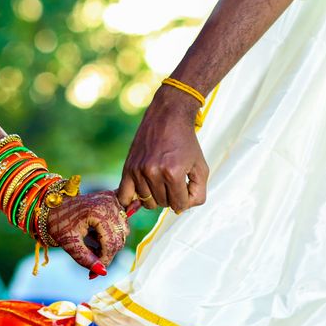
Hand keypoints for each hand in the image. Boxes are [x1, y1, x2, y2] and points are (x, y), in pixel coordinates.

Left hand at [47, 190, 128, 275]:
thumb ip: (84, 258)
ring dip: (110, 244)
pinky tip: (97, 235)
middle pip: (119, 239)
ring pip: (123, 232)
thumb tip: (103, 272)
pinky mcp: (113, 201)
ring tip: (92, 244)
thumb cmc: (59, 223)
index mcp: (98, 212)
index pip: (111, 243)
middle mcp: (109, 204)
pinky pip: (121, 224)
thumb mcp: (68, 242)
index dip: (104, 261)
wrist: (54, 205)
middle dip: (107, 254)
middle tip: (91, 259)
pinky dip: (112, 234)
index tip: (93, 274)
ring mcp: (113, 202)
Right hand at [117, 87, 208, 211]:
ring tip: (161, 180)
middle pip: (163, 204)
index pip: (179, 205)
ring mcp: (139, 170)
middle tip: (174, 180)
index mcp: (173, 173)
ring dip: (156, 196)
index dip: (185, 199)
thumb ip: (199, 192)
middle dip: (171, 196)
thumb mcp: (201, 166)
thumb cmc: (187, 142)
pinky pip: (124, 196)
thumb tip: (181, 209)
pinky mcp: (128, 167)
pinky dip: (131, 200)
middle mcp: (153, 172)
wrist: (168, 117)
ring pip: (148, 202)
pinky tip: (139, 195)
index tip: (186, 187)